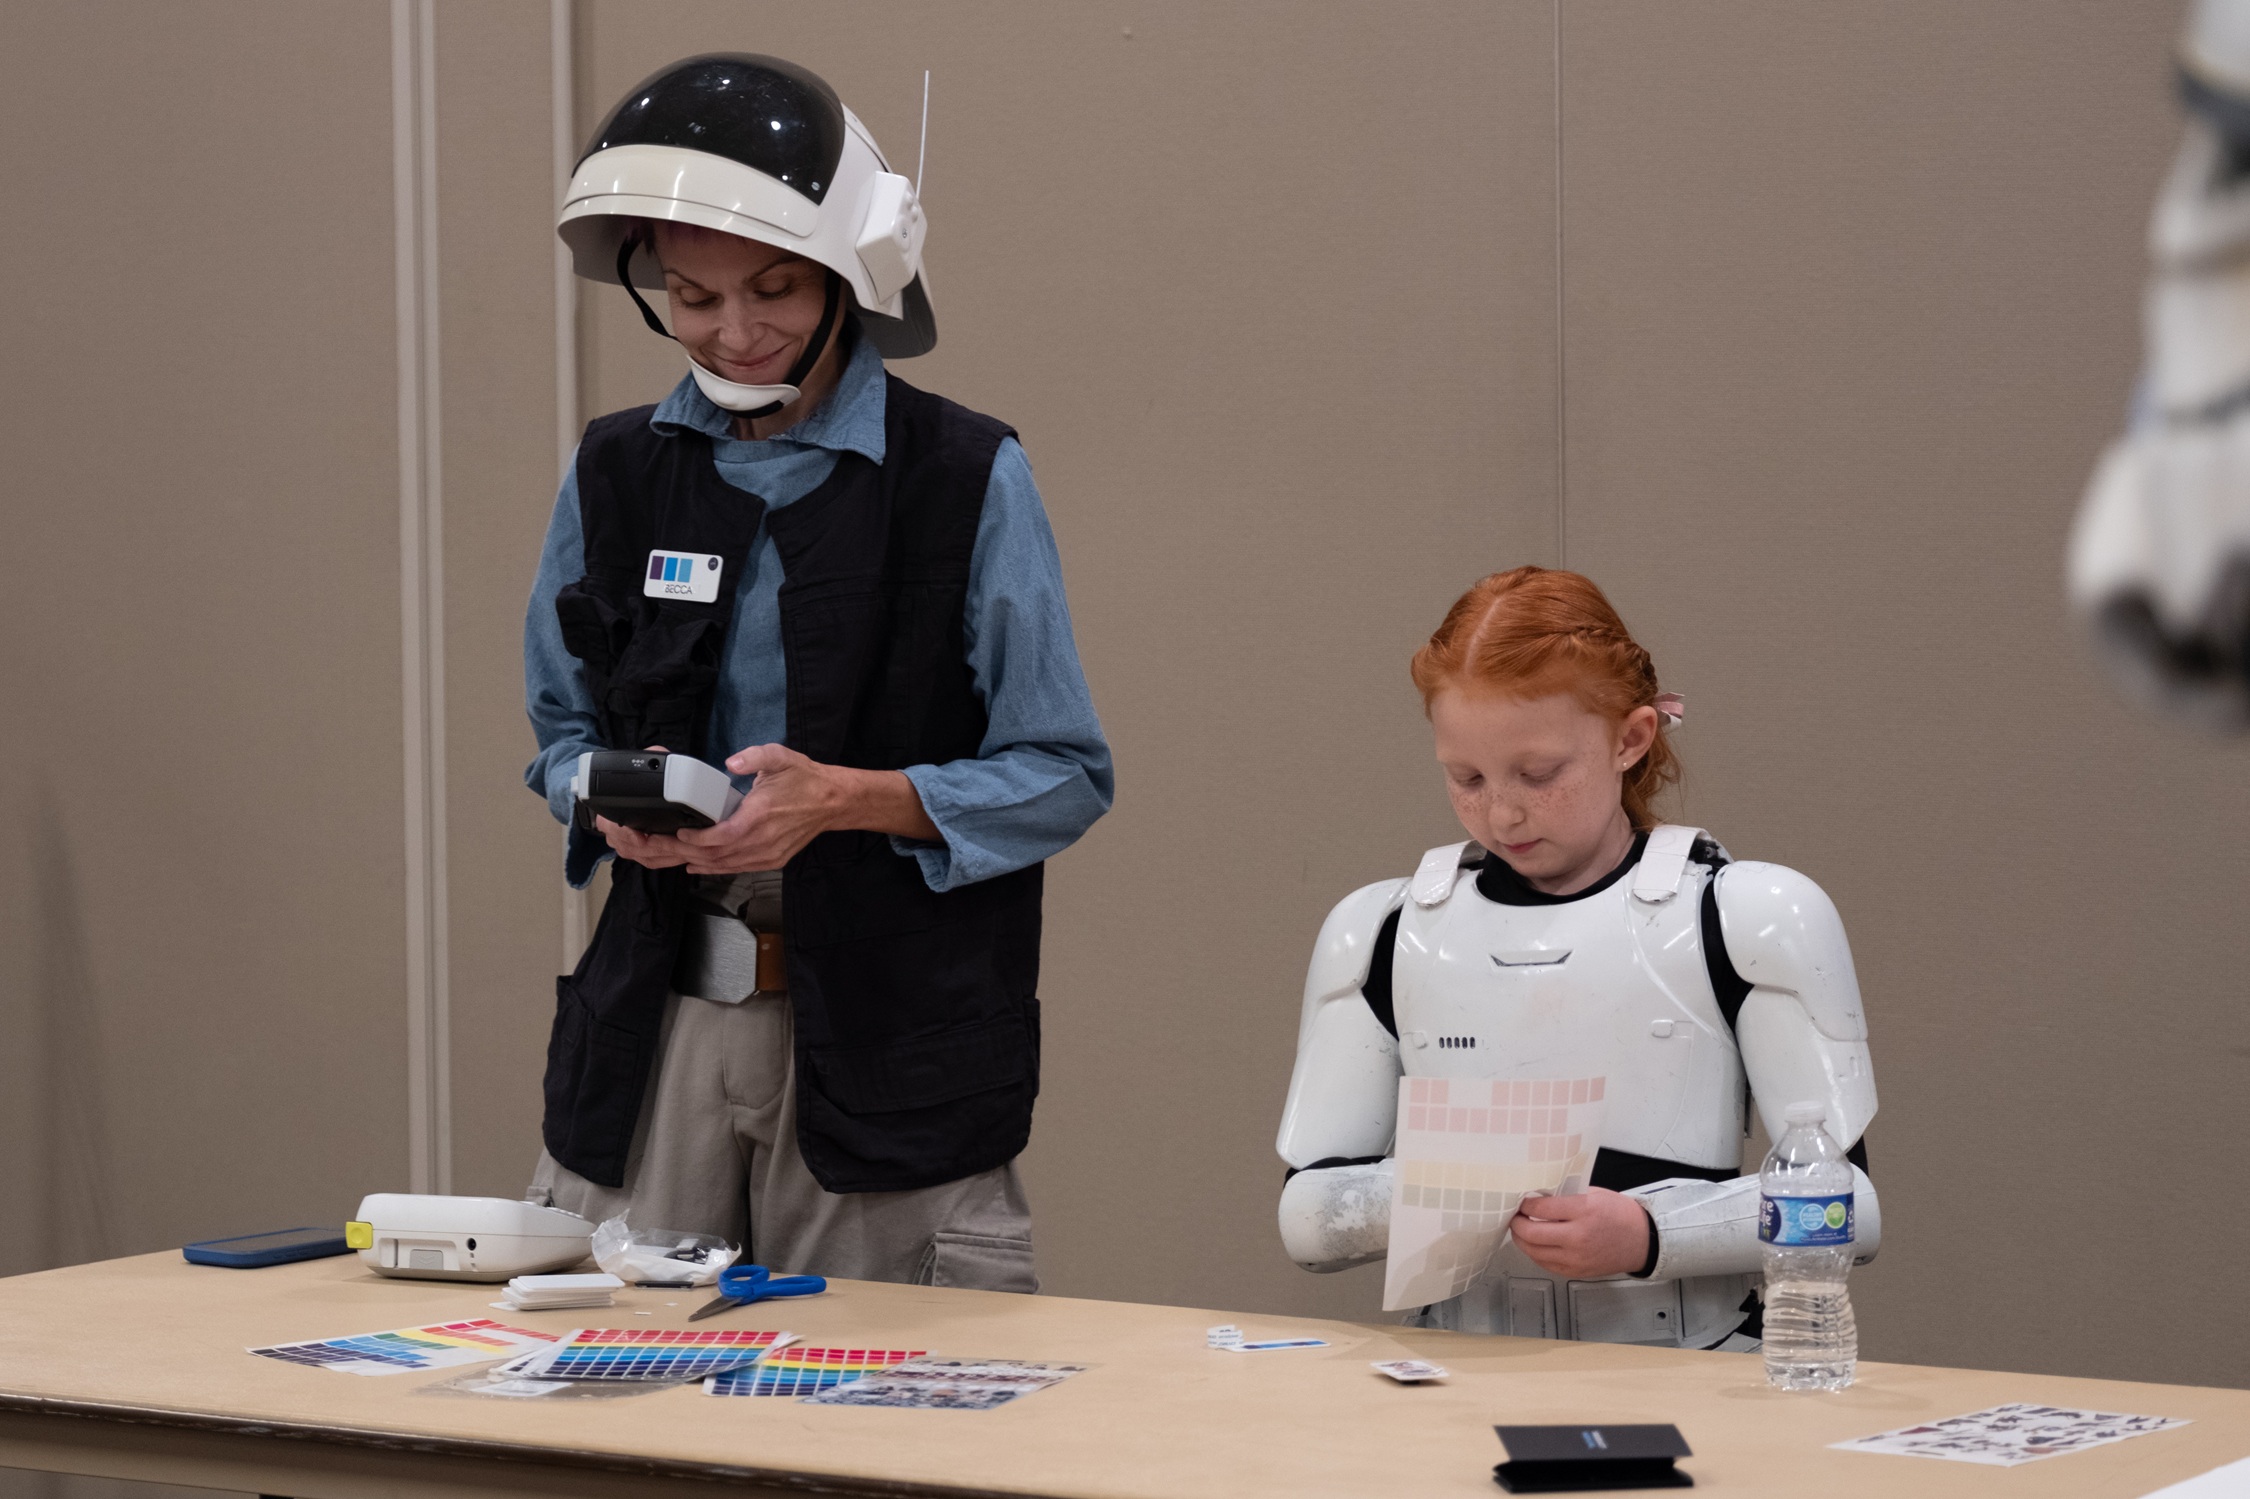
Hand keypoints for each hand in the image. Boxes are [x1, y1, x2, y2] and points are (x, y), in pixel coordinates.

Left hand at [594, 743, 937, 876]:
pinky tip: (685, 859)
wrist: (835, 803)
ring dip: (681, 861)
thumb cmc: (807, 780)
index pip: (715, 840)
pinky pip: (726, 868)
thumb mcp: (780, 758)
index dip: (687, 841)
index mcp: (758, 820)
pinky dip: (703, 865)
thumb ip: (754, 758)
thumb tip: (731, 762)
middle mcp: (757, 845)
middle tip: (639, 843)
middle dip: (669, 853)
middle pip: (705, 859)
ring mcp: (761, 856)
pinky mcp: (764, 861)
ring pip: (713, 867)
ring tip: (651, 851)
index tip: (665, 832)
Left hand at [1508, 1188, 1651, 1278]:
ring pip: (1535, 1252)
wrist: (1642, 1240)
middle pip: (1532, 1234)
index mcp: (1583, 1212)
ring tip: (1521, 1231)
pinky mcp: (1577, 1272)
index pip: (1541, 1209)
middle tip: (1515, 1217)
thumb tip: (1539, 1196)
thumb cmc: (1620, 1214)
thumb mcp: (1594, 1194)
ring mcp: (1577, 1258)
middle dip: (1517, 1224)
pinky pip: (1546, 1265)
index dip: (1525, 1205)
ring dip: (1522, 1240)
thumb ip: (1566, 1196)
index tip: (1522, 1202)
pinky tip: (1535, 1245)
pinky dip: (1536, 1254)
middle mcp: (1578, 1237)